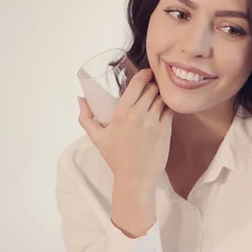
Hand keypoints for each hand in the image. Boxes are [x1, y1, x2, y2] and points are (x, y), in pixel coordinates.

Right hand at [78, 69, 173, 193]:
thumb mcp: (96, 137)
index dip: (144, 75)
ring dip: (161, 97)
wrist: (135, 178)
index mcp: (121, 113)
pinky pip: (170, 110)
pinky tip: (165, 111)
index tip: (147, 74)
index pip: (136, 84)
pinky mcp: (166, 130)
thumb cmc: (116, 158)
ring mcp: (153, 122)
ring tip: (158, 100)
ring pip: (162, 98)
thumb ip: (86, 117)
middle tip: (152, 89)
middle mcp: (138, 115)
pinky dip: (168, 108)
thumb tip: (81, 99)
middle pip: (151, 89)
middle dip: (153, 86)